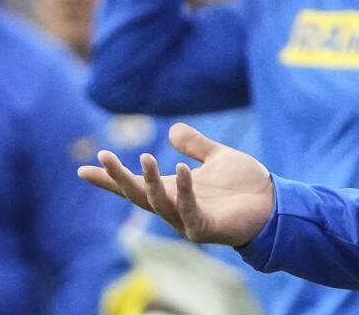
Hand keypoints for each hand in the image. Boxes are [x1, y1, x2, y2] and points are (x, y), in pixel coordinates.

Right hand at [78, 123, 274, 246]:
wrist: (275, 204)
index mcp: (174, 191)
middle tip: (102, 156)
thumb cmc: (246, 186)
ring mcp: (188, 220)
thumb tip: (172, 130)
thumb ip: (195, 145)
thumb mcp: (218, 157)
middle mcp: (175, 207)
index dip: (110, 178)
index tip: (83, 168)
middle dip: (118, 177)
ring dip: (148, 181)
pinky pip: (189, 209)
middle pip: (137, 195)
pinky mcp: (206, 228)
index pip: (134, 186)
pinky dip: (183, 190)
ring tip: (144, 157)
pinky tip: (181, 169)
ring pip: (158, 203)